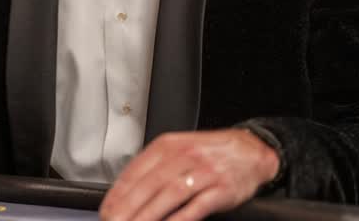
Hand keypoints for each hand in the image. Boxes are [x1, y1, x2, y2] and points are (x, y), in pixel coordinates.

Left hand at [99, 129, 278, 220]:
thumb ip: (153, 167)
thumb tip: (123, 190)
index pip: (136, 170)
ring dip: (149, 214)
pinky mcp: (221, 189)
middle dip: (128, 207)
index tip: (107, 210)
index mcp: (169, 145)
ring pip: (170, 195)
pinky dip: (180, 219)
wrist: (252, 150)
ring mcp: (204, 172)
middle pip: (150, 184)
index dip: (118, 193)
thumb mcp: (179, 149)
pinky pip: (197, 206)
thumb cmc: (210, 153)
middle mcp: (185, 156)